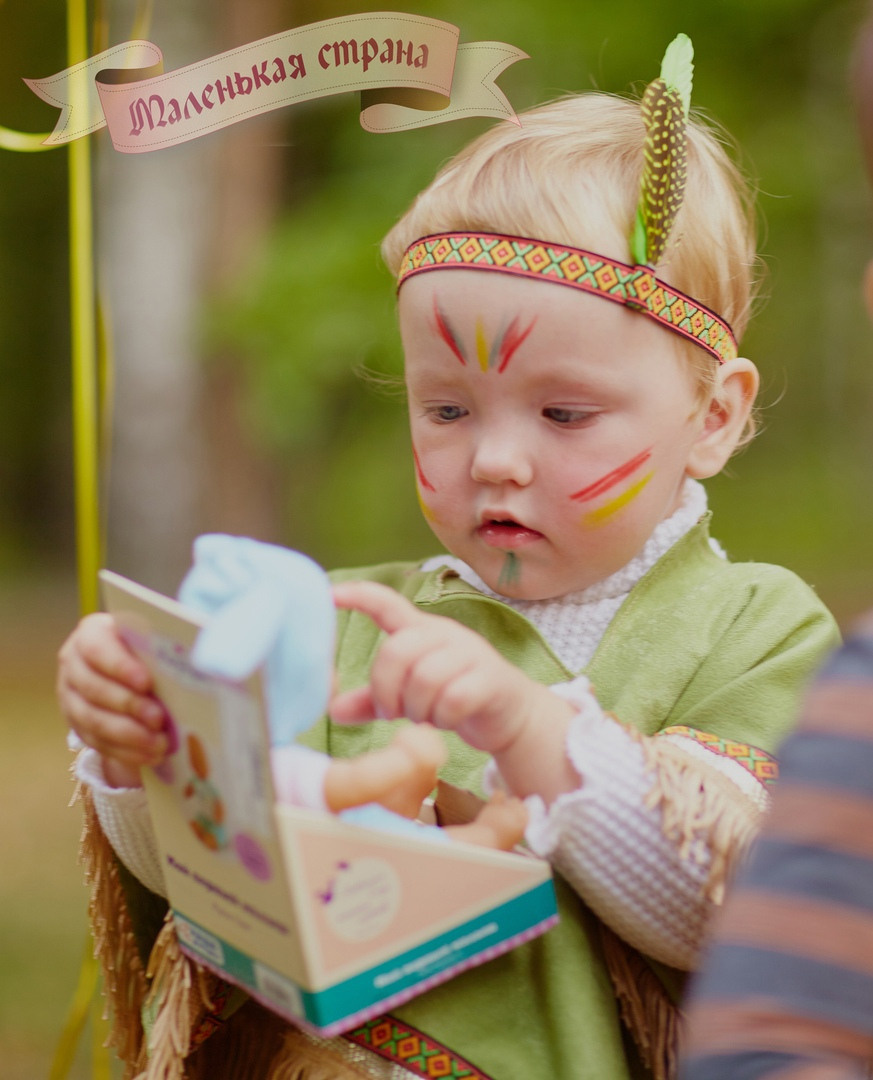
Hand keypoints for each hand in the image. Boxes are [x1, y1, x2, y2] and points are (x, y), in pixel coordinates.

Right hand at [57, 613, 168, 785]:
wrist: (125, 668)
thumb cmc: (144, 650)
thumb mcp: (149, 641)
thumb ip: (159, 650)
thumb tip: (192, 665)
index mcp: (91, 634)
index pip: (97, 649)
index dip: (120, 667)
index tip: (147, 682)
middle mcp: (73, 665)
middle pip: (94, 688)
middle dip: (129, 705)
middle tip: (159, 718)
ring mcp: (71, 697)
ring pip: (93, 720)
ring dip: (129, 735)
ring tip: (160, 743)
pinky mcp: (77, 725)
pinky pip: (97, 742)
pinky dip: (126, 751)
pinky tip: (150, 755)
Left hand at [330, 580, 539, 754]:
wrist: (512, 714)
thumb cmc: (455, 697)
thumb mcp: (410, 697)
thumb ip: (375, 700)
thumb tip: (334, 709)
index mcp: (421, 631)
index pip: (386, 603)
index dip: (358, 595)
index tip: (329, 593)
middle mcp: (445, 634)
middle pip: (397, 651)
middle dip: (387, 690)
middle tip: (394, 712)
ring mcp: (470, 654)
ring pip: (424, 678)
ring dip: (417, 708)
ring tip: (426, 716)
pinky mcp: (490, 678)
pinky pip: (453, 699)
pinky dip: (443, 717)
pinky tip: (448, 720)